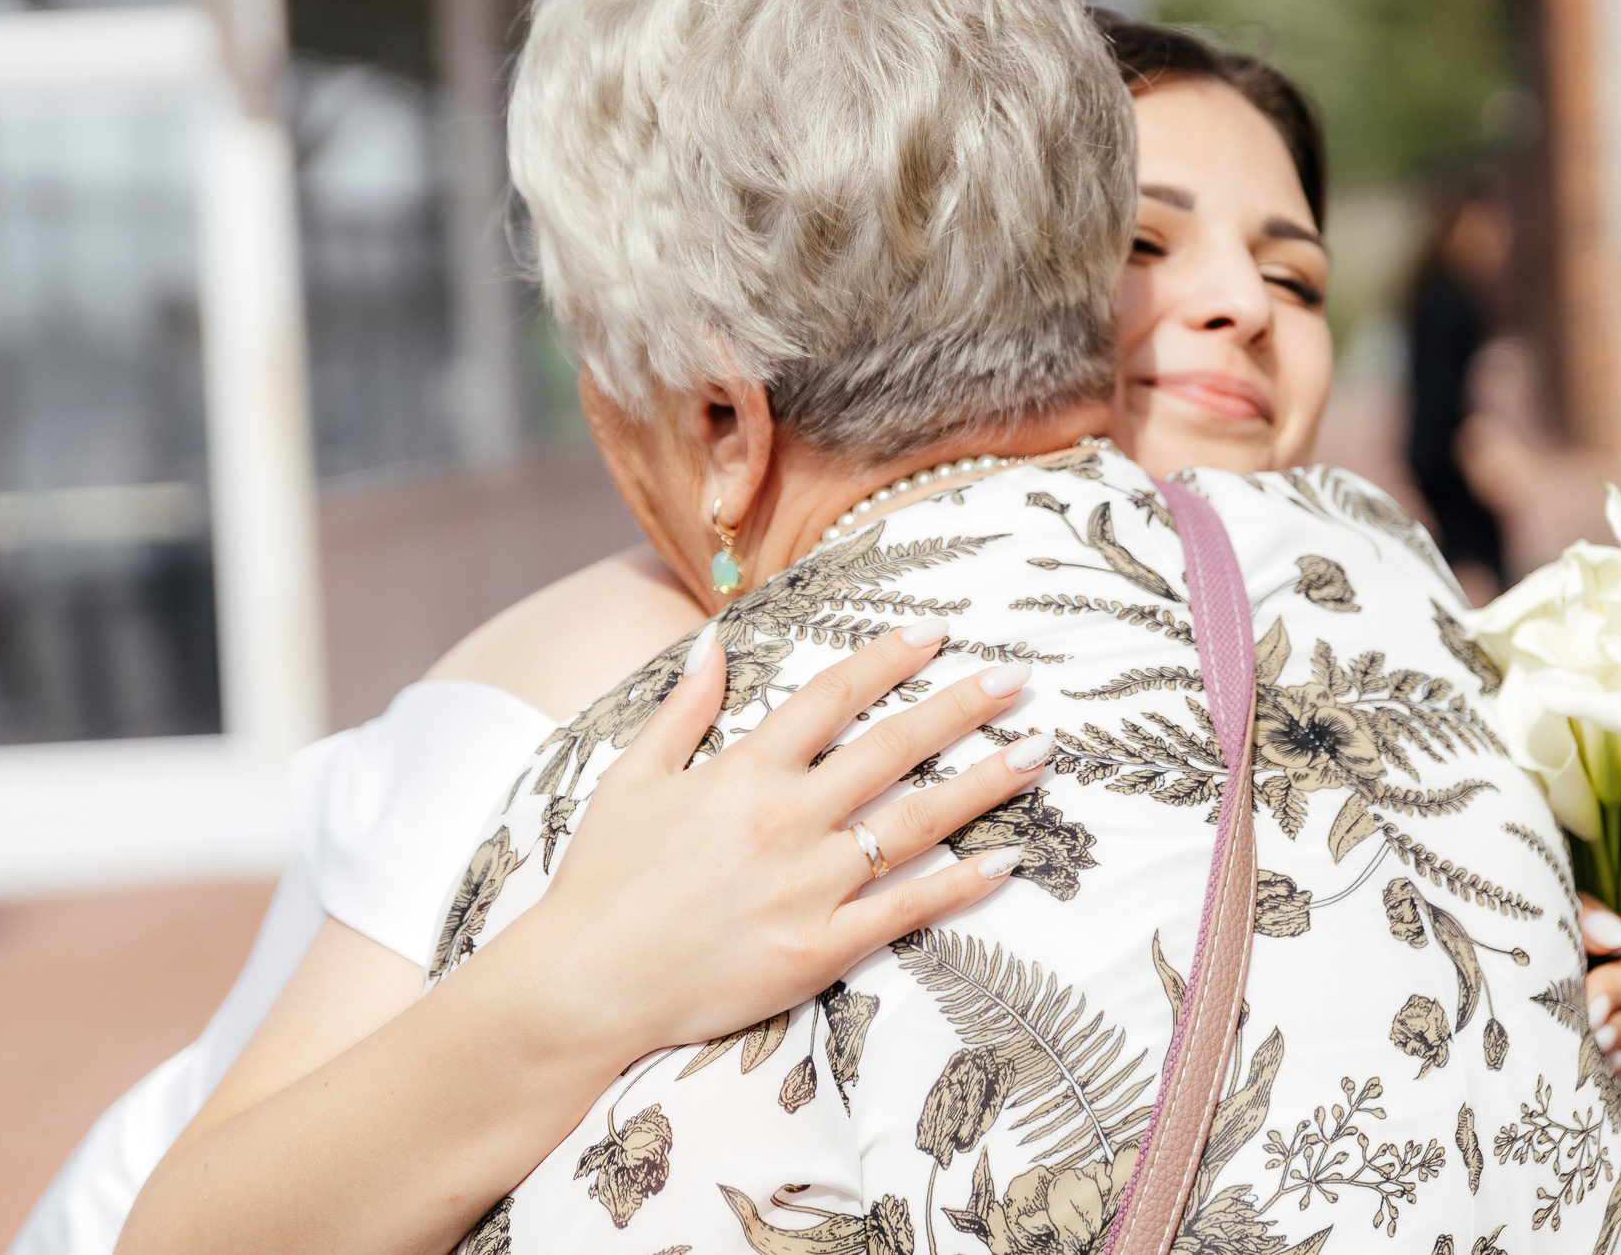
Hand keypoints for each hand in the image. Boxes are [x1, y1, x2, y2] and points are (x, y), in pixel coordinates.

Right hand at [506, 619, 1045, 1060]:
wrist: (582, 986)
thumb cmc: (601, 882)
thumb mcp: (631, 779)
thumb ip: (683, 709)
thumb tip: (714, 642)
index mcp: (743, 772)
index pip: (832, 697)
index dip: (888, 659)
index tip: (936, 633)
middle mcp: (786, 820)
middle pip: (892, 750)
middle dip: (960, 708)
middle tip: (1016, 680)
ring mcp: (808, 886)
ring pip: (915, 823)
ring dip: (983, 784)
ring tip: (1038, 755)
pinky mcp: (819, 949)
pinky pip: (905, 910)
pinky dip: (960, 885)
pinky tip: (1008, 859)